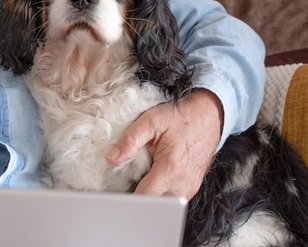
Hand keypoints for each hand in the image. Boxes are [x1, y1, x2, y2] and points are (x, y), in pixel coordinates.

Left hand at [106, 89, 222, 198]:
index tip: (117, 193)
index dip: (129, 198)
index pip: (146, 196)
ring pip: (164, 203)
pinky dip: (161, 192)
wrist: (209, 116)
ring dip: (150, 195)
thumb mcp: (151, 120)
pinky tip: (154, 177)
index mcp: (171, 168)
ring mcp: (189, 187)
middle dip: (138, 197)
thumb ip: (130, 140)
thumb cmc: (180, 118)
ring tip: (141, 178)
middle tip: (126, 182)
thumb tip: (112, 158)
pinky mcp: (191, 187)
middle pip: (154, 204)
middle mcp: (182, 183)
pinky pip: (172, 197)